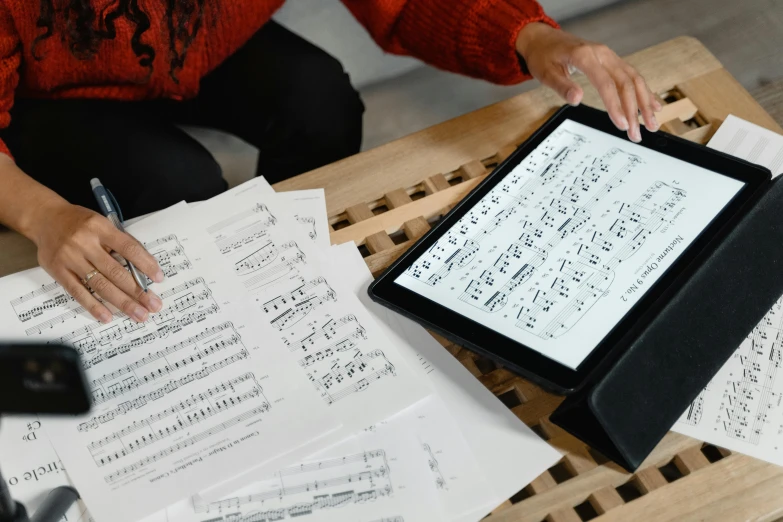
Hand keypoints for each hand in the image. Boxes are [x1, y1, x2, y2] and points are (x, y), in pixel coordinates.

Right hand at [29, 201, 164, 323]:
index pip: (129, 248)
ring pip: (100, 284)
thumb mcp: (102, 223)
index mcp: (100, 228)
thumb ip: (120, 242)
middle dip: (138, 291)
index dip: (146, 264)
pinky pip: (78, 292)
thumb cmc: (80, 222)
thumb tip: (143, 267)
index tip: (159, 278)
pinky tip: (107, 316)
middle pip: (116, 272)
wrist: (45, 218)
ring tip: (138, 314)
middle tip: (153, 305)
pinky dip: (93, 306)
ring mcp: (70, 258)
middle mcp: (85, 243)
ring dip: (122, 302)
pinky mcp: (58, 271)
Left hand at [516, 23, 661, 142]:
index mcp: (585, 56)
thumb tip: (577, 99)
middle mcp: (602, 54)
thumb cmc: (544, 56)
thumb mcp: (546, 72)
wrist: (544, 39)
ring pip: (634, 79)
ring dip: (645, 103)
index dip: (615, 106)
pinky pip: (632, 76)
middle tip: (637, 134)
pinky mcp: (612, 61)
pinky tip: (654, 106)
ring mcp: (609, 57)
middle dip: (634, 110)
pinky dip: (644, 92)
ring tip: (652, 125)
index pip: (606, 83)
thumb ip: (562, 86)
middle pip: (625, 83)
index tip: (622, 125)